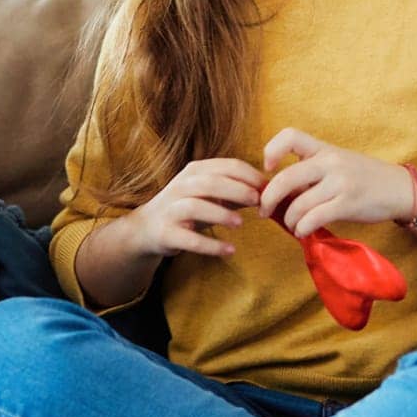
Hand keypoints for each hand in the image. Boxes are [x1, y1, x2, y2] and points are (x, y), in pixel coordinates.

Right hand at [124, 158, 264, 258]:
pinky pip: (189, 239)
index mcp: (195, 171)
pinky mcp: (166, 233)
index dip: (251, 175)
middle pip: (211, 182)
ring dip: (220, 213)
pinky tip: (230, 250)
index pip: (227, 166)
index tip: (269, 188)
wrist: (147, 228)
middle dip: (237, 190)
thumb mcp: (210, 194)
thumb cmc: (187, 208)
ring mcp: (171, 209)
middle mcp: (181, 186)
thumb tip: (269, 191)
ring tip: (241, 224)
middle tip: (258, 201)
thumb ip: (237, 191)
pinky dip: (210, 245)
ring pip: (195, 206)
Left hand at [257, 128, 412, 236]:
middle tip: (263, 210)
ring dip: (289, 219)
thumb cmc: (363, 177)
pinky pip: (315, 218)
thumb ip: (311, 172)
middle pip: (286, 178)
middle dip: (268, 198)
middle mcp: (330, 162)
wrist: (399, 188)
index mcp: (324, 149)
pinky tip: (303, 231)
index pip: (290, 136)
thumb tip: (280, 193)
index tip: (268, 168)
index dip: (272, 150)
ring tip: (292, 226)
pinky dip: (303, 228)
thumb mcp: (337, 164)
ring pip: (299, 204)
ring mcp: (340, 182)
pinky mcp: (348, 203)